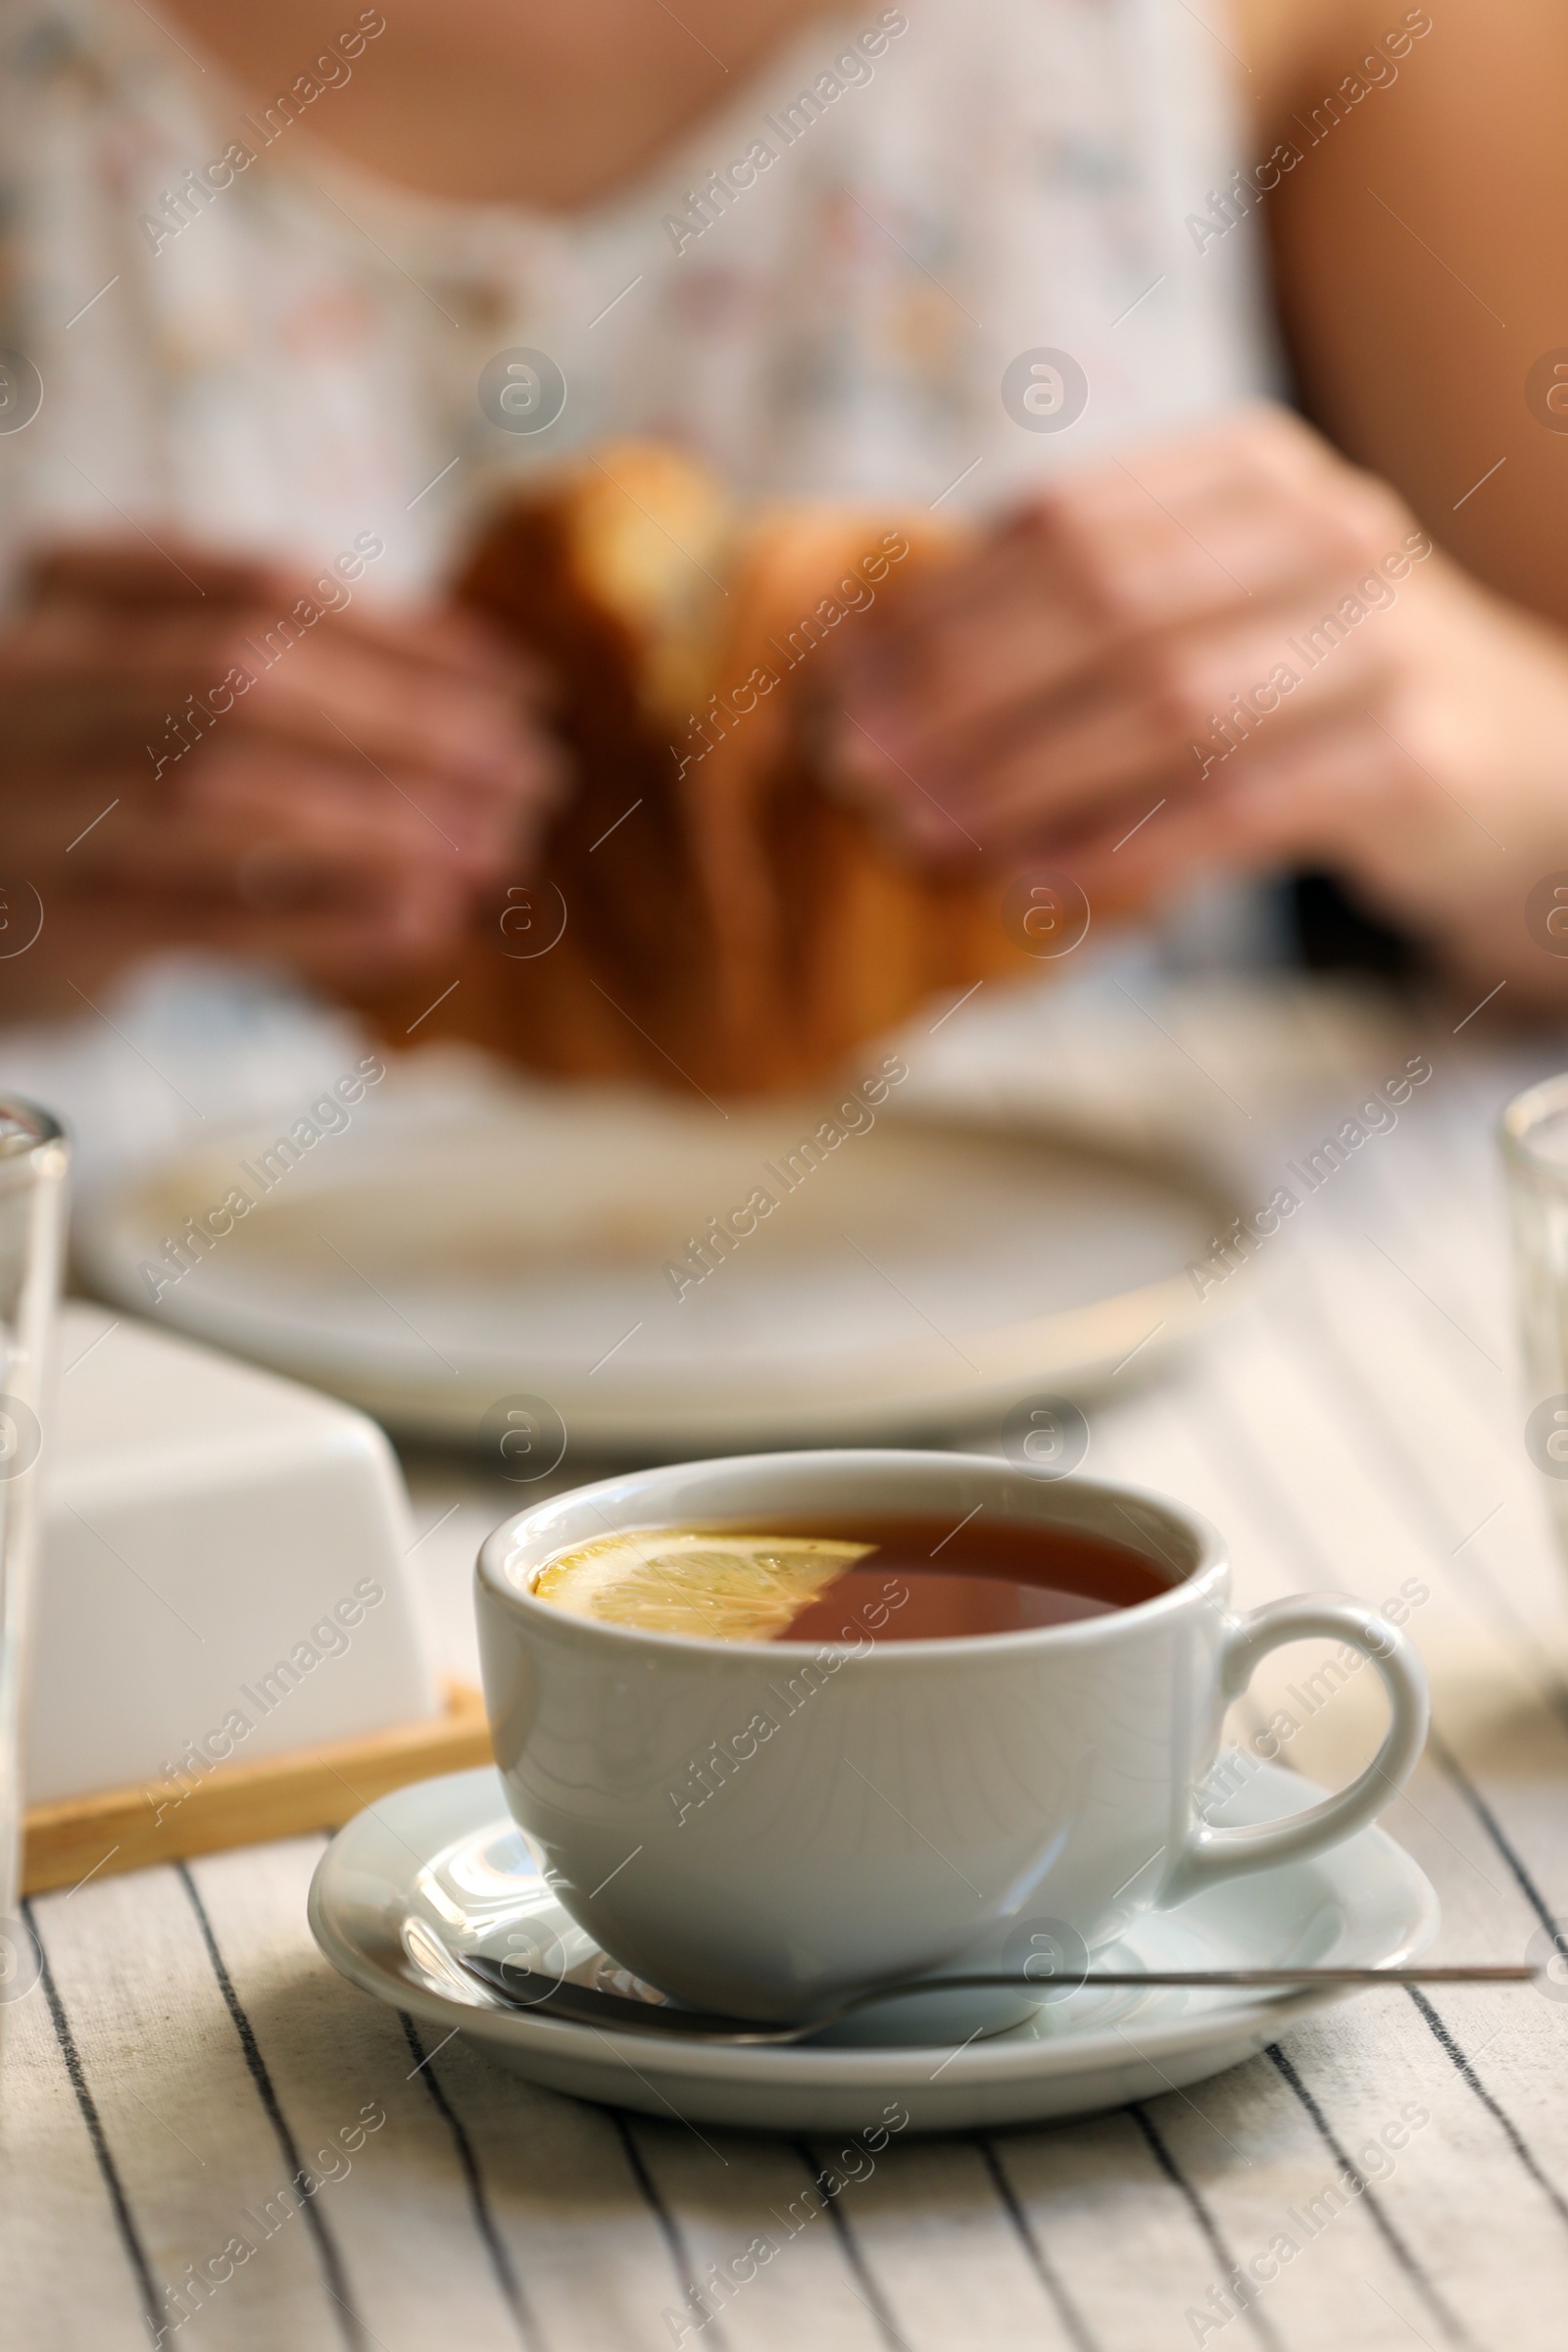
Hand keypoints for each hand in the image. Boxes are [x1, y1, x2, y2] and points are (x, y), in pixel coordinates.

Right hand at [0, 537, 563, 1008]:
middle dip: (411, 727)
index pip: (264, 586)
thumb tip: (475, 698)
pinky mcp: (52, 921)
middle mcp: (40, 681)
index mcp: (76, 591)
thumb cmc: (75, 772)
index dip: (409, 636)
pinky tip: (429, 923)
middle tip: (536, 776)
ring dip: (382, 824)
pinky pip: (207, 919)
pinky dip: (327, 923)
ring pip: (224, 796)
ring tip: (499, 851)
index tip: (524, 686)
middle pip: (248, 678)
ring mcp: (35, 801)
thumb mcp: (146, 687)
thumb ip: (271, 672)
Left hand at [829, 405, 1567, 995]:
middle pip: (1102, 606)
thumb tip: (876, 670)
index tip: (842, 684)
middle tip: (861, 769)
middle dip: (959, 692)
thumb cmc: (1314, 684)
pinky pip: (1233, 811)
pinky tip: (1038, 886)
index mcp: (1254, 469)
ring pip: (1163, 708)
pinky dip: (1123, 851)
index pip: (1064, 522)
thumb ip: (1080, 609)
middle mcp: (1327, 532)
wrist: (1518, 757)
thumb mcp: (1215, 601)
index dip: (936, 607)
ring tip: (924, 831)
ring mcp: (1381, 641)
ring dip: (1021, 778)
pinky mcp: (1411, 758)